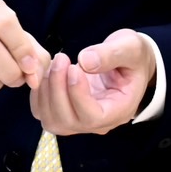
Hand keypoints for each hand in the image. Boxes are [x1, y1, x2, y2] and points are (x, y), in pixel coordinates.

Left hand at [28, 28, 154, 136]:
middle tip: (61, 58)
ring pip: (51, 120)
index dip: (78, 94)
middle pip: (68, 121)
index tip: (75, 67)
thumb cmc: (132, 56)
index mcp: (118, 110)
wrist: (127, 63)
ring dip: (46, 90)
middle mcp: (98, 123)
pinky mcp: (63, 112)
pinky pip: (42, 111)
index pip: (93, 117)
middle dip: (58, 88)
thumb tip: (85, 62)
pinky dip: (38, 92)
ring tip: (55, 62)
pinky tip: (47, 70)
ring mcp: (79, 120)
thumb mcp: (130, 48)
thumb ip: (111, 54)